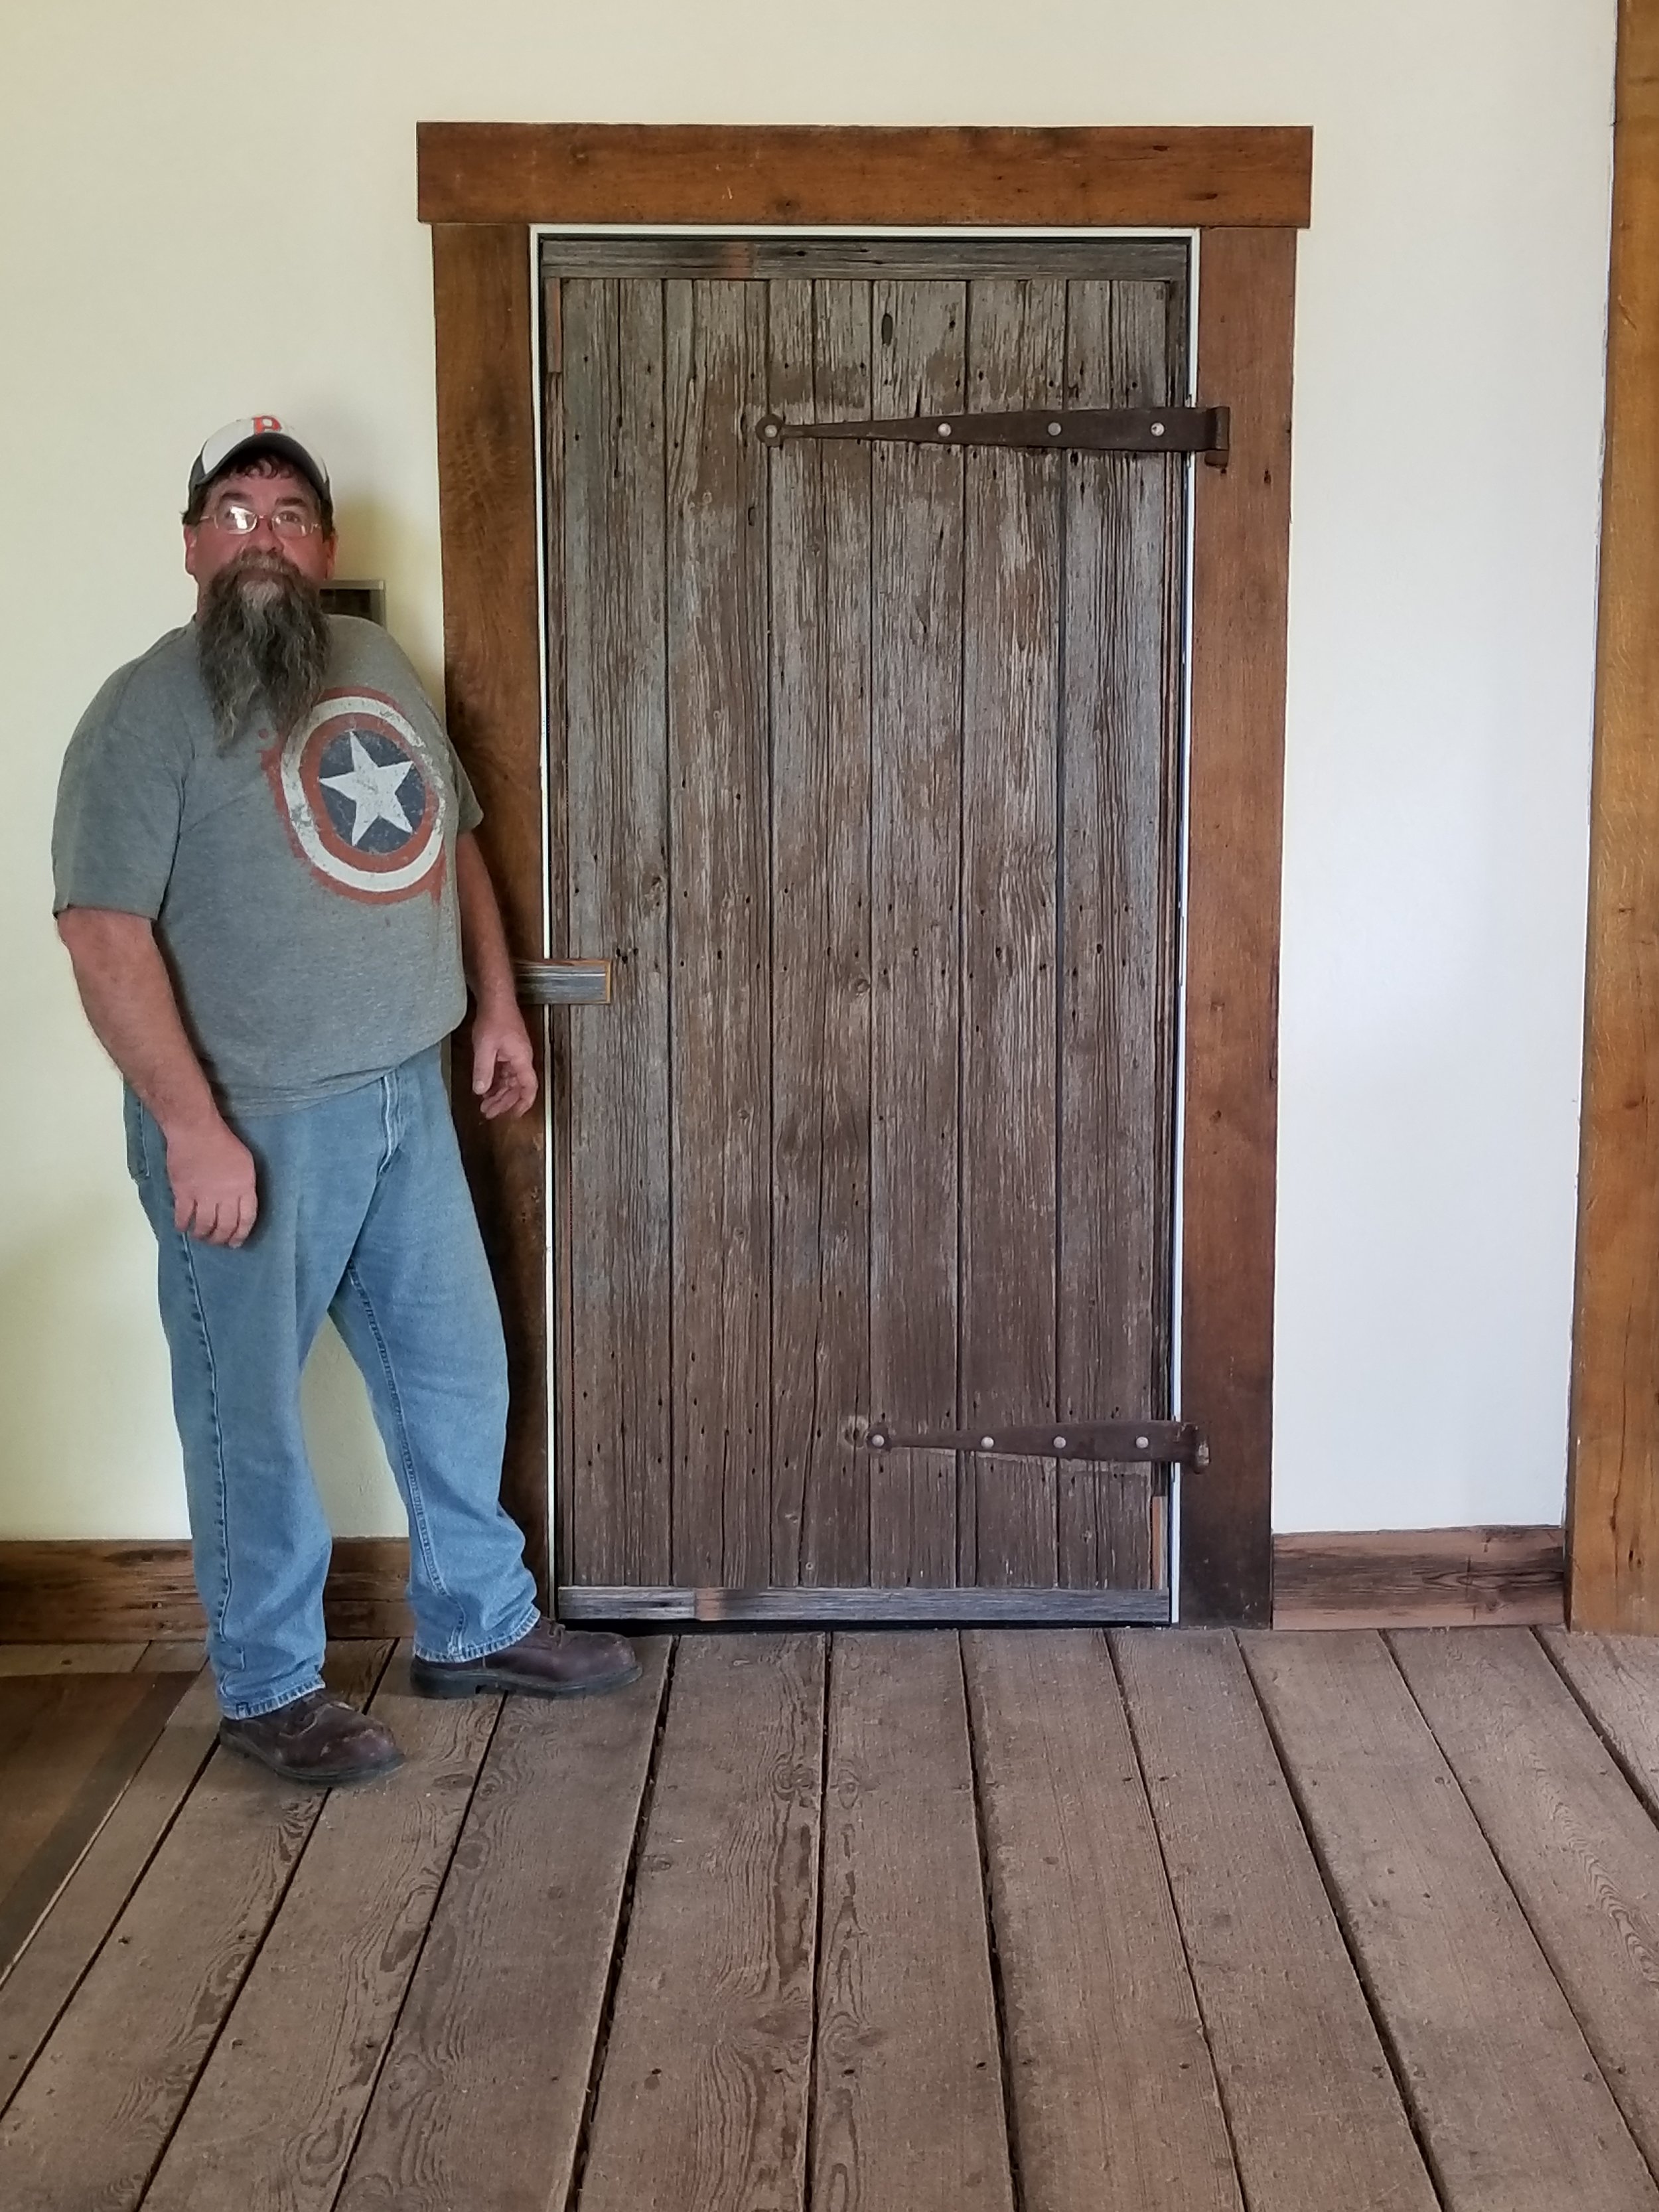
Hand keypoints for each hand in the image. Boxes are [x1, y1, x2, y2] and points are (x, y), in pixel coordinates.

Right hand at [164, 1115, 258, 1245]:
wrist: (196, 1132)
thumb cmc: (223, 1142)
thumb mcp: (245, 1163)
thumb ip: (243, 1184)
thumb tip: (239, 1201)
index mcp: (244, 1187)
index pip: (246, 1218)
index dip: (241, 1233)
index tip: (236, 1242)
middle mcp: (226, 1196)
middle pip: (225, 1226)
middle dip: (221, 1238)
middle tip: (217, 1242)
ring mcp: (204, 1196)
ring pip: (205, 1226)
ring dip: (203, 1235)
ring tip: (201, 1237)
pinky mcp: (184, 1193)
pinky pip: (183, 1216)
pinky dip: (182, 1225)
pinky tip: (183, 1227)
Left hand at [470, 1005, 538, 1120]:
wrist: (496, 1000)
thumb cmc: (494, 1019)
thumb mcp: (485, 1048)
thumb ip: (483, 1071)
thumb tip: (481, 1090)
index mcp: (521, 1059)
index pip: (529, 1087)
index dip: (523, 1103)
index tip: (514, 1115)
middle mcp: (521, 1059)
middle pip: (517, 1088)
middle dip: (504, 1102)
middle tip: (488, 1112)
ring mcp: (515, 1055)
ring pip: (510, 1081)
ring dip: (498, 1094)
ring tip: (484, 1104)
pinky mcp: (507, 1051)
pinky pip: (504, 1072)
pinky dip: (495, 1082)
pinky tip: (485, 1089)